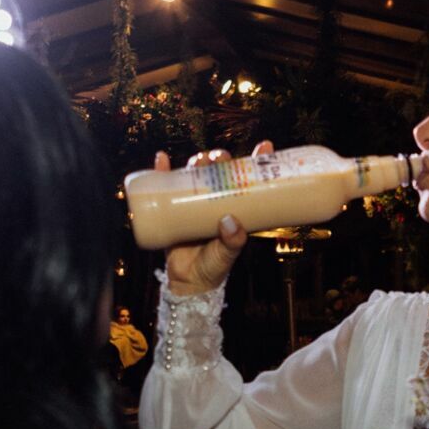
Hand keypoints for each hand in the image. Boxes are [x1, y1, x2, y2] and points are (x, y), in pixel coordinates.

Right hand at [160, 141, 272, 296]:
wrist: (187, 282)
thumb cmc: (213, 268)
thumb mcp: (227, 254)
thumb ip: (232, 241)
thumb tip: (231, 221)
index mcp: (236, 207)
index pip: (250, 179)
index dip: (259, 161)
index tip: (266, 146)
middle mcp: (217, 201)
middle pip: (220, 171)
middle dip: (221, 158)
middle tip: (222, 158)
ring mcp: (195, 202)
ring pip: (196, 174)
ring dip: (197, 161)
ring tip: (199, 161)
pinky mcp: (173, 208)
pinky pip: (166, 186)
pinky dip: (162, 171)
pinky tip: (162, 159)